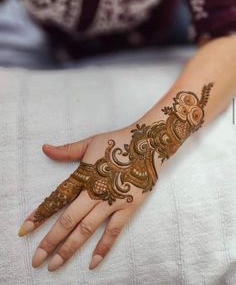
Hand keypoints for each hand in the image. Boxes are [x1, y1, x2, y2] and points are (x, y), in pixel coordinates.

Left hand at [18, 84, 211, 270]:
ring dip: (69, 248)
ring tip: (54, 265)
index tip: (24, 230)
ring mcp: (112, 201)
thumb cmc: (117, 142)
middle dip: (50, 240)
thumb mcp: (90, 142)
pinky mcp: (129, 207)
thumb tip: (45, 148)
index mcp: (83, 175)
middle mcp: (94, 191)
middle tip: (36, 259)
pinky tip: (93, 263)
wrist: (148, 144)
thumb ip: (67, 150)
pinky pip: (114, 231)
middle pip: (68, 219)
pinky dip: (103, 248)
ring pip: (87, 229)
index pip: (56, 198)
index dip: (39, 215)